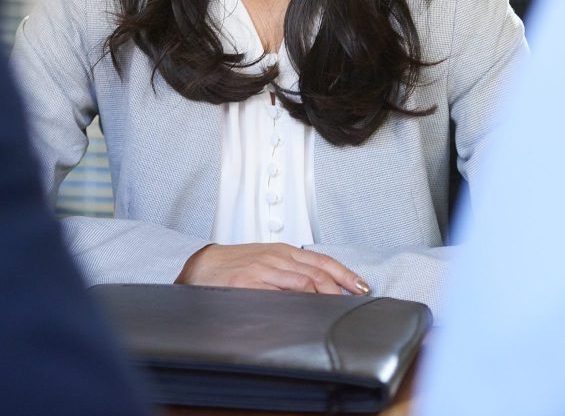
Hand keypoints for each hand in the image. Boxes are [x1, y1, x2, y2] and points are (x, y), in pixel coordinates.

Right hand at [175, 243, 369, 294]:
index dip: (345, 274)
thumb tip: (319, 289)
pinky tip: (309, 312)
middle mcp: (277, 257)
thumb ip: (289, 271)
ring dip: (325, 298)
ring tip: (337, 311)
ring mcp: (264, 269)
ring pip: (305, 283)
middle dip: (339, 290)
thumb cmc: (234, 266)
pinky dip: (300, 303)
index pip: (322, 261)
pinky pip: (282, 294)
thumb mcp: (266, 262)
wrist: (202, 267)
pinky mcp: (250, 282)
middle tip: (353, 304)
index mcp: (283, 251)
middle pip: (318, 273)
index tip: (361, 287)